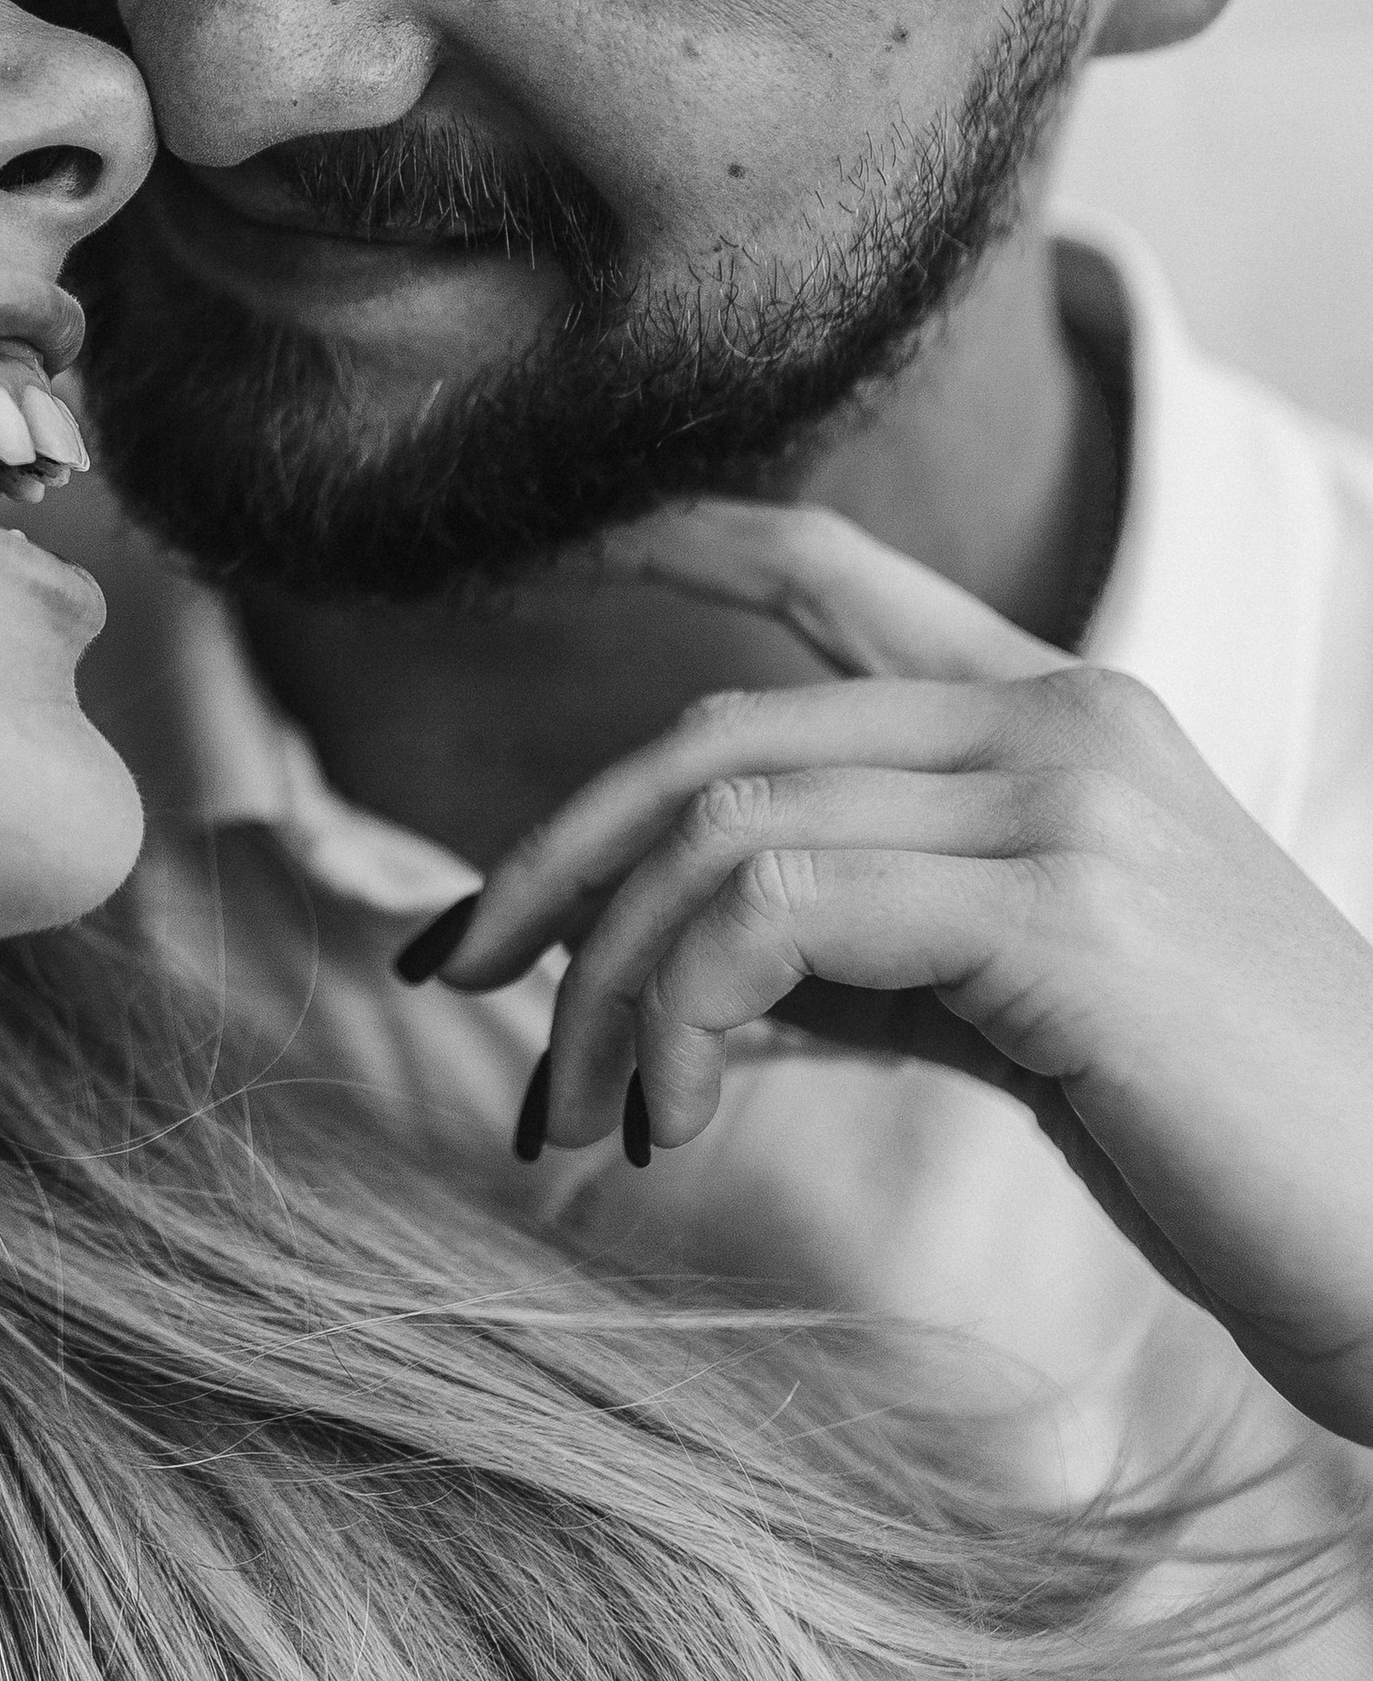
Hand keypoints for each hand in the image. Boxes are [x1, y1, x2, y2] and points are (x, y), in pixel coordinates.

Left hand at [421, 499, 1372, 1442]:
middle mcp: (1061, 719)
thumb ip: (867, 959)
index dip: (676, 542)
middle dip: (551, 859)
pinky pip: (780, 914)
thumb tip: (684, 983)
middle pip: (716, 737)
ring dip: (604, 978)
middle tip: (450, 975)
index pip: (831, 575)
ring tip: (580, 1115)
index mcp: (1059, 718)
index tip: (553, 558)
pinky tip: (681, 1121)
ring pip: (722, 829)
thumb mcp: (1020, 1014)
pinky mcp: (1063, 913)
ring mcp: (1068, 801)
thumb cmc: (1231, 1138)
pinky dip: (685, 1011)